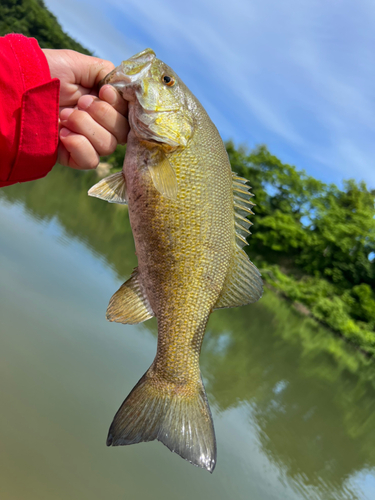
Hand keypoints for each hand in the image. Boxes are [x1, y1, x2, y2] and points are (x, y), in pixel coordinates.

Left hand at [43, 49, 128, 169]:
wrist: (18, 88)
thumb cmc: (46, 72)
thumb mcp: (80, 64)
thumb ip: (108, 74)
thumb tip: (127, 88)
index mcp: (104, 103)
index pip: (129, 114)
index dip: (121, 106)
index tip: (104, 92)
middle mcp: (98, 123)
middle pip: (122, 133)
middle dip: (103, 115)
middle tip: (80, 102)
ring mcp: (85, 141)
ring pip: (108, 147)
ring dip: (87, 127)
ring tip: (64, 115)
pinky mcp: (71, 156)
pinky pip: (91, 161)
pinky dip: (79, 146)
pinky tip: (62, 133)